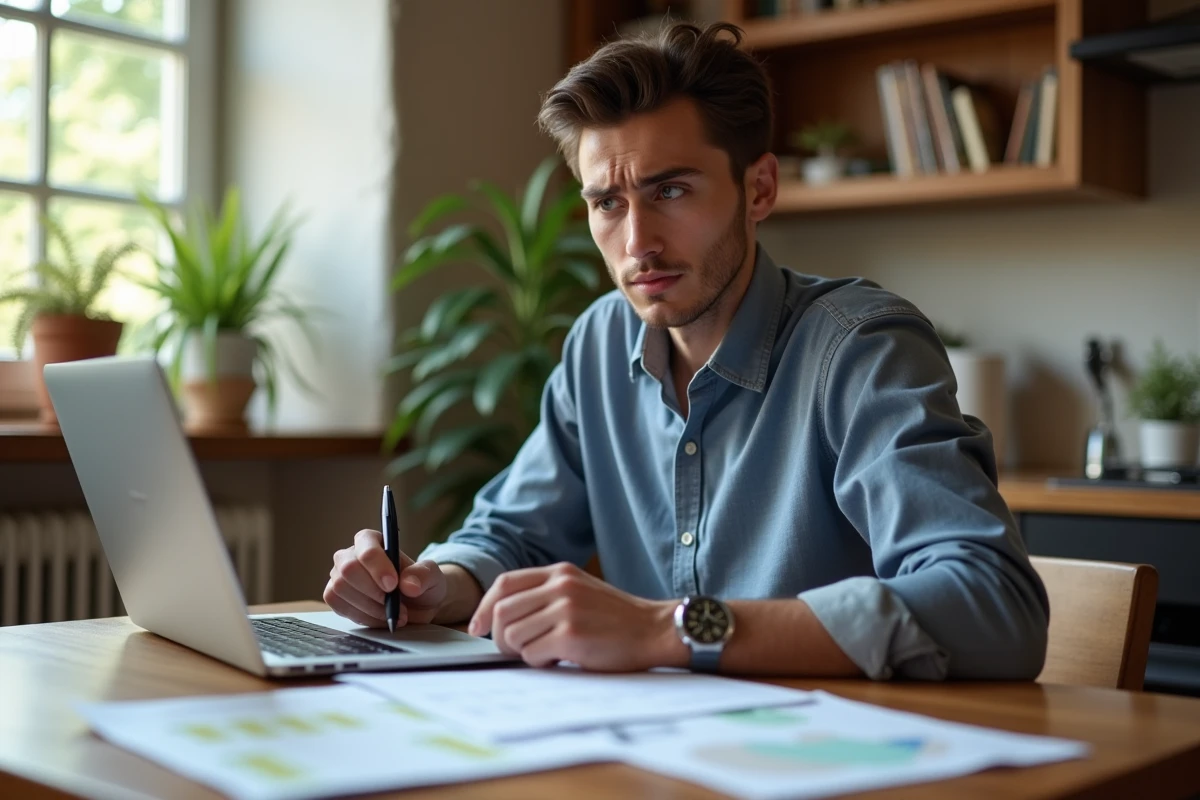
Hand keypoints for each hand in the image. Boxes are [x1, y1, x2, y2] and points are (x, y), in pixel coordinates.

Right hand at [323, 529, 446, 627]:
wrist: (416, 605)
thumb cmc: (420, 583)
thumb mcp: (432, 576)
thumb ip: (423, 575)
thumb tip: (408, 584)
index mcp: (372, 540)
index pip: (366, 547)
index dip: (377, 566)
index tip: (392, 585)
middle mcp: (351, 555)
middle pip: (348, 569)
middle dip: (372, 591)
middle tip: (395, 604)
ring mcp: (340, 576)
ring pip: (341, 589)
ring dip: (370, 607)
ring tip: (394, 614)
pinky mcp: (336, 597)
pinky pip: (338, 606)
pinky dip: (362, 617)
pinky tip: (380, 618)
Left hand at [468, 562, 682, 671]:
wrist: (655, 630)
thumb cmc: (616, 619)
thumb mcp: (580, 591)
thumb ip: (546, 595)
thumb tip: (498, 619)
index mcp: (559, 572)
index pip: (504, 583)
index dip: (484, 607)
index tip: (478, 628)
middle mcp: (560, 586)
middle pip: (501, 611)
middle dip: (499, 637)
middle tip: (514, 650)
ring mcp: (565, 609)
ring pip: (511, 634)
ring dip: (522, 651)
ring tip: (545, 653)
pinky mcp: (571, 634)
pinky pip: (531, 653)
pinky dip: (539, 661)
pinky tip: (559, 658)